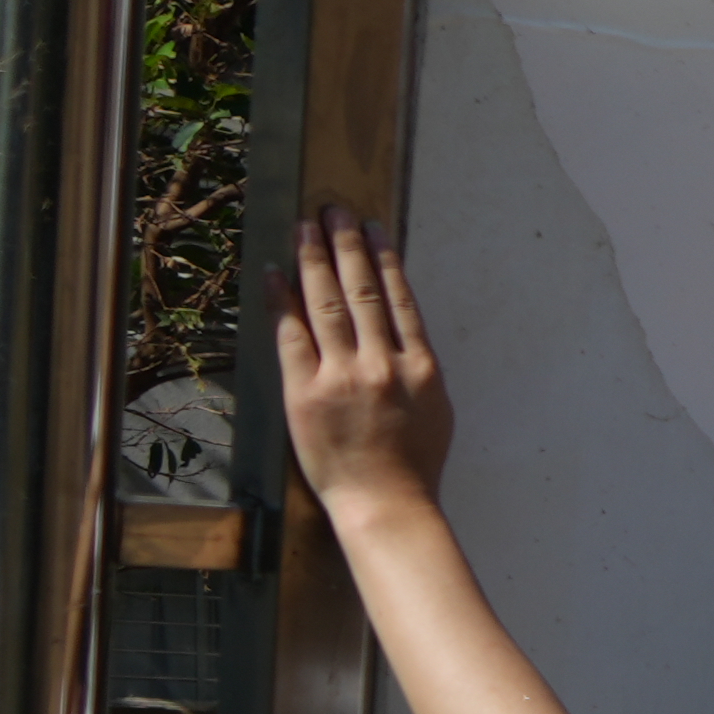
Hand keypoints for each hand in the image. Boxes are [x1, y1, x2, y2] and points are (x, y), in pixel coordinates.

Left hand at [271, 206, 450, 515]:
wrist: (386, 504)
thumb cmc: (414, 465)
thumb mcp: (437, 411)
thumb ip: (419, 368)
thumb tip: (402, 332)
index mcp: (422, 368)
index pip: (398, 299)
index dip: (384, 259)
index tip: (372, 227)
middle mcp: (384, 364)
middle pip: (362, 291)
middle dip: (346, 245)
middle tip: (334, 209)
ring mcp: (343, 376)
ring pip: (328, 304)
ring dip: (315, 260)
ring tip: (307, 226)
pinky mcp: (305, 391)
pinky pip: (292, 336)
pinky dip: (282, 301)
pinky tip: (276, 273)